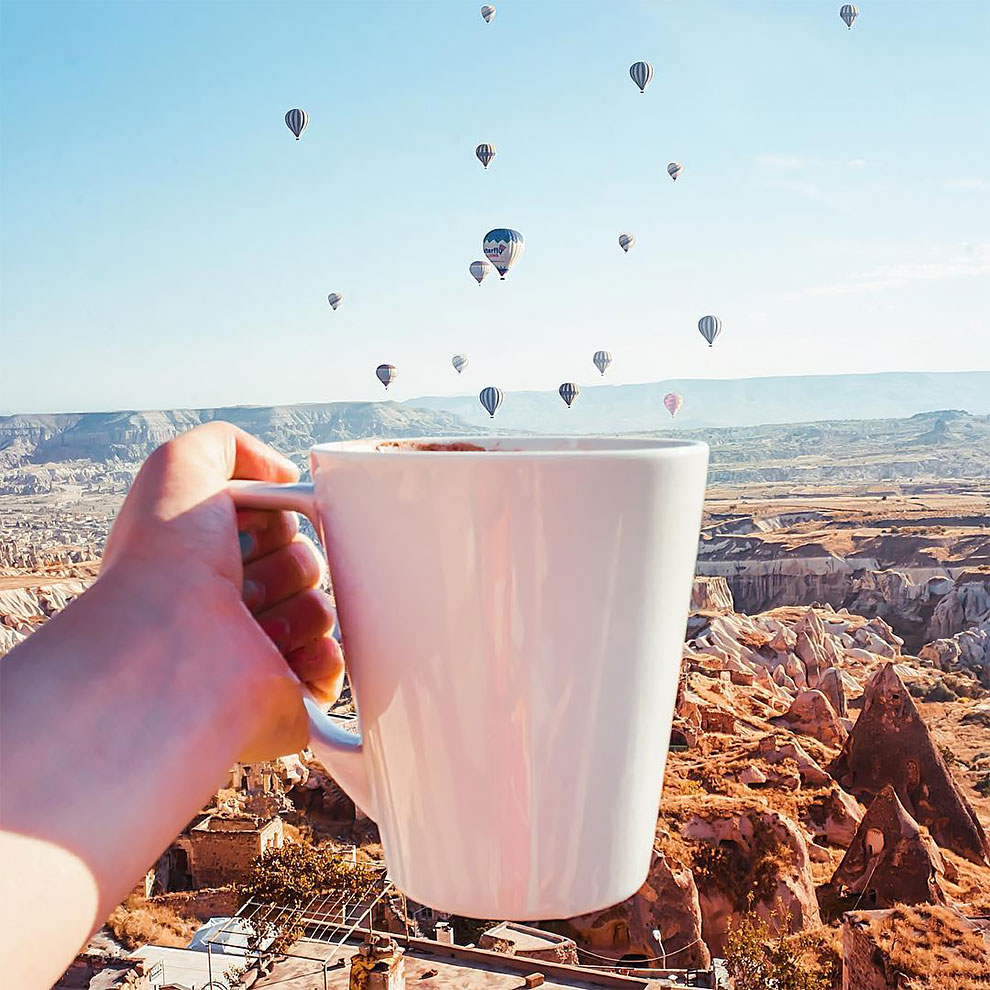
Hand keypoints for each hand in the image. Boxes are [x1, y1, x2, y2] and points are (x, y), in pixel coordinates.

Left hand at [102, 421, 343, 758]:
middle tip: (240, 581)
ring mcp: (260, 651)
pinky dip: (321, 658)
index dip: (271, 520)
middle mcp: (233, 605)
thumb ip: (229, 445)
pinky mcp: (285, 693)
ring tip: (250, 625)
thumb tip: (283, 474)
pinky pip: (334, 665)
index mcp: (211, 559)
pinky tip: (281, 654)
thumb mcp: (179, 465)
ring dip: (298, 612)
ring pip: (324, 611)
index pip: (279, 525)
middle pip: (307, 565)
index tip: (244, 526)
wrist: (167, 644)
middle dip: (285, 566)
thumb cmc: (162, 561)